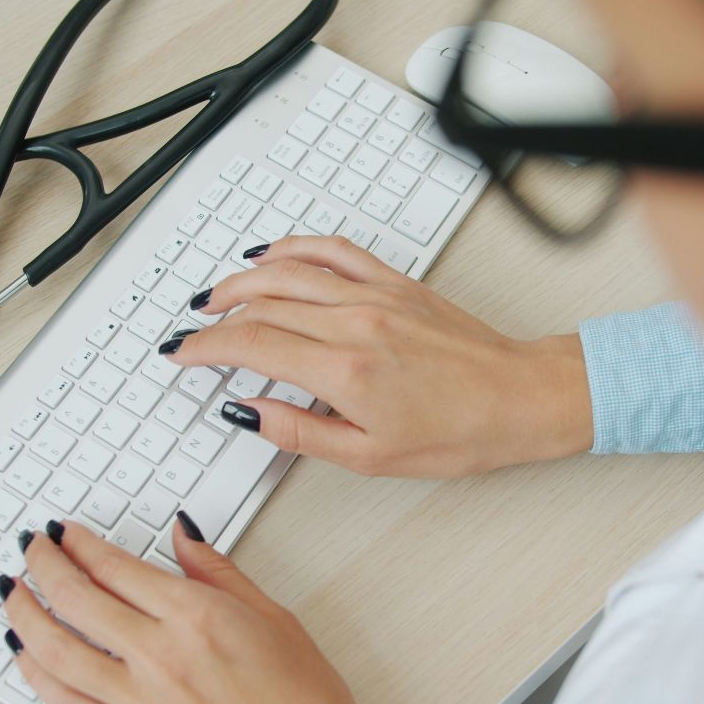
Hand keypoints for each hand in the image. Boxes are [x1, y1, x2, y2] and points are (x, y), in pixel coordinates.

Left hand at [2, 519, 361, 703]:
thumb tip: (182, 536)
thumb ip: (217, 572)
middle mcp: (159, 657)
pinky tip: (27, 660)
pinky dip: (37, 678)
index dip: (80, 543)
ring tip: (12, 595)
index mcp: (196, 617)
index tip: (66, 532)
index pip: (115, 566)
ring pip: (56, 653)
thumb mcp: (272, 617)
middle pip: (76, 600)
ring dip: (24, 618)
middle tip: (32, 548)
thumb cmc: (302, 701)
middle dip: (43, 566)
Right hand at [164, 236, 593, 476]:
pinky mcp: (396, 282)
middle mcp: (355, 321)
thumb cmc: (460, 431)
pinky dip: (295, 247)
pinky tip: (273, 255)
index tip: (183, 354)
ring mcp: (376, 294)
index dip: (205, 348)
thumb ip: (299, 431)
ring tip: (216, 295)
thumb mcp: (370, 455)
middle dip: (215, 316)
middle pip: (261, 304)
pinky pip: (334, 251)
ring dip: (242, 279)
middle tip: (191, 331)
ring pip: (289, 270)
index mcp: (344, 369)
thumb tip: (247, 413)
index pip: (251, 344)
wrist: (519, 397)